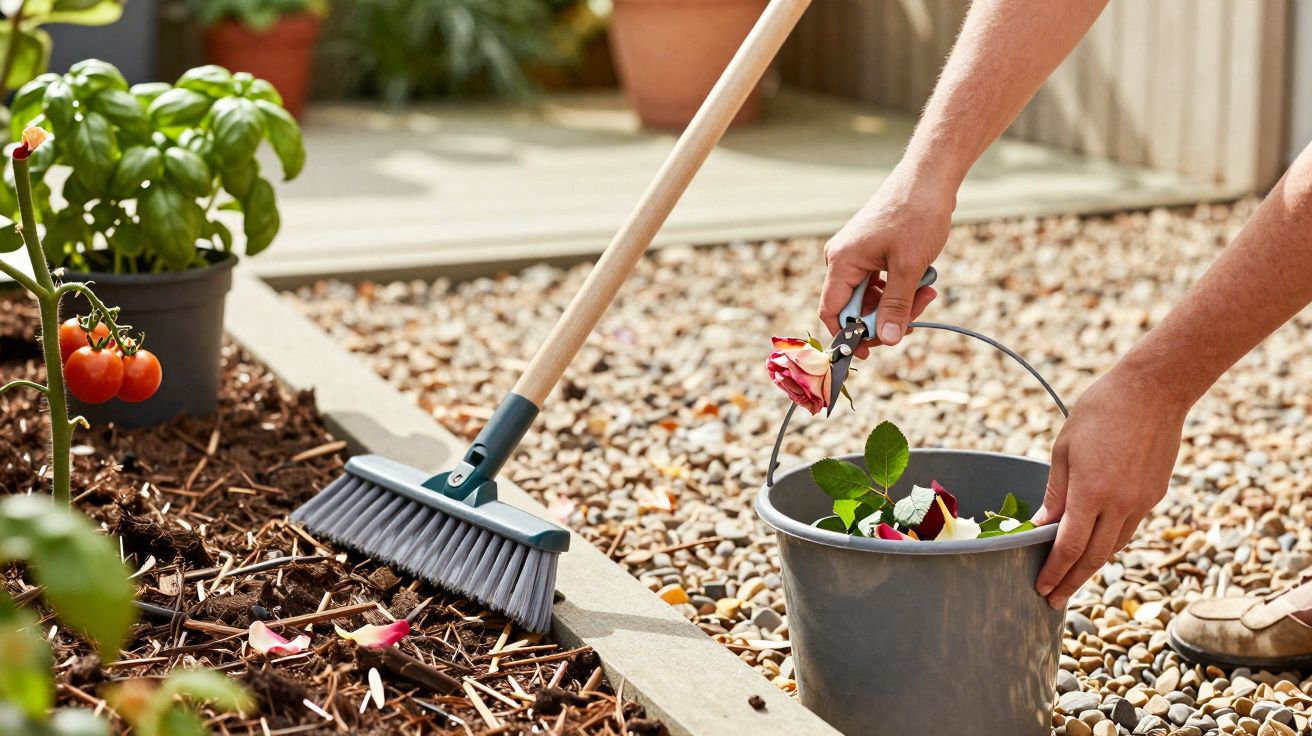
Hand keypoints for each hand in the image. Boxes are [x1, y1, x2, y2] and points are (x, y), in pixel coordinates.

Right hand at [820, 165, 953, 357]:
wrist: (929, 176)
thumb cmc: (916, 214)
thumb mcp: (908, 266)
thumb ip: (896, 306)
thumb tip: (887, 339)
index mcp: (842, 262)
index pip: (832, 312)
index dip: (848, 337)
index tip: (871, 353)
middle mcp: (843, 259)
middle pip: (855, 307)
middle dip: (886, 315)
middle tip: (918, 313)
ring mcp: (858, 254)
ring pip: (872, 296)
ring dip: (899, 302)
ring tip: (928, 291)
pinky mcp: (872, 251)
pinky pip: (881, 282)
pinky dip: (901, 287)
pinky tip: (923, 281)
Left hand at [1032, 366, 1188, 608]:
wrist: (1154, 390)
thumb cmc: (1100, 411)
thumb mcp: (1064, 447)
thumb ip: (1056, 491)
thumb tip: (1044, 525)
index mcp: (1091, 492)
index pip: (1069, 547)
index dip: (1054, 572)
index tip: (1042, 589)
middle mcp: (1119, 504)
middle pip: (1093, 557)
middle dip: (1071, 582)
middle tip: (1054, 600)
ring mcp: (1142, 502)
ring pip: (1114, 547)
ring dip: (1092, 566)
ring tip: (1072, 577)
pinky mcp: (1155, 495)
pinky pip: (1129, 529)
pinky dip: (1110, 542)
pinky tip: (1096, 544)